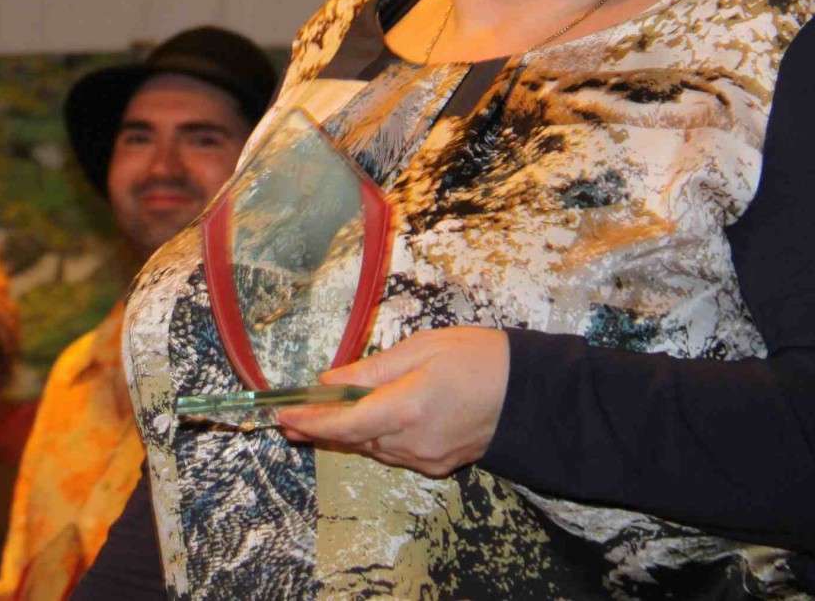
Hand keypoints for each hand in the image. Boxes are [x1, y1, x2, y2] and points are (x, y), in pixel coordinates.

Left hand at [273, 326, 508, 477]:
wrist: (532, 396)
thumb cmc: (479, 358)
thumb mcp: (422, 348)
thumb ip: (372, 369)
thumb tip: (330, 380)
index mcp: (405, 409)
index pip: (342, 422)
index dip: (309, 420)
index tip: (282, 415)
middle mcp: (412, 443)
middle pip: (354, 439)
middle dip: (321, 428)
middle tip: (289, 421)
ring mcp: (427, 459)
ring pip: (374, 447)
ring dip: (349, 433)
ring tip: (323, 418)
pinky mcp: (439, 466)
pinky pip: (396, 453)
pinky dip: (378, 438)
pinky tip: (371, 423)